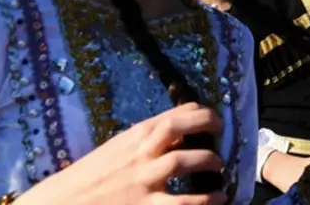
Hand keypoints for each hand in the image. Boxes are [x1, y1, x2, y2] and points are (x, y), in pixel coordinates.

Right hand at [17, 103, 224, 204]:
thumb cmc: (88, 178)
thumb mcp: (118, 151)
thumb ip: (145, 143)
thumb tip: (178, 136)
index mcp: (135, 136)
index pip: (175, 114)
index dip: (201, 114)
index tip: (213, 120)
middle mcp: (140, 153)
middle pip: (182, 127)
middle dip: (209, 125)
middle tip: (221, 135)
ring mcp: (142, 180)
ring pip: (185, 160)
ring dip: (209, 161)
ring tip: (220, 168)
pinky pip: (182, 202)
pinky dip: (204, 200)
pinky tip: (218, 199)